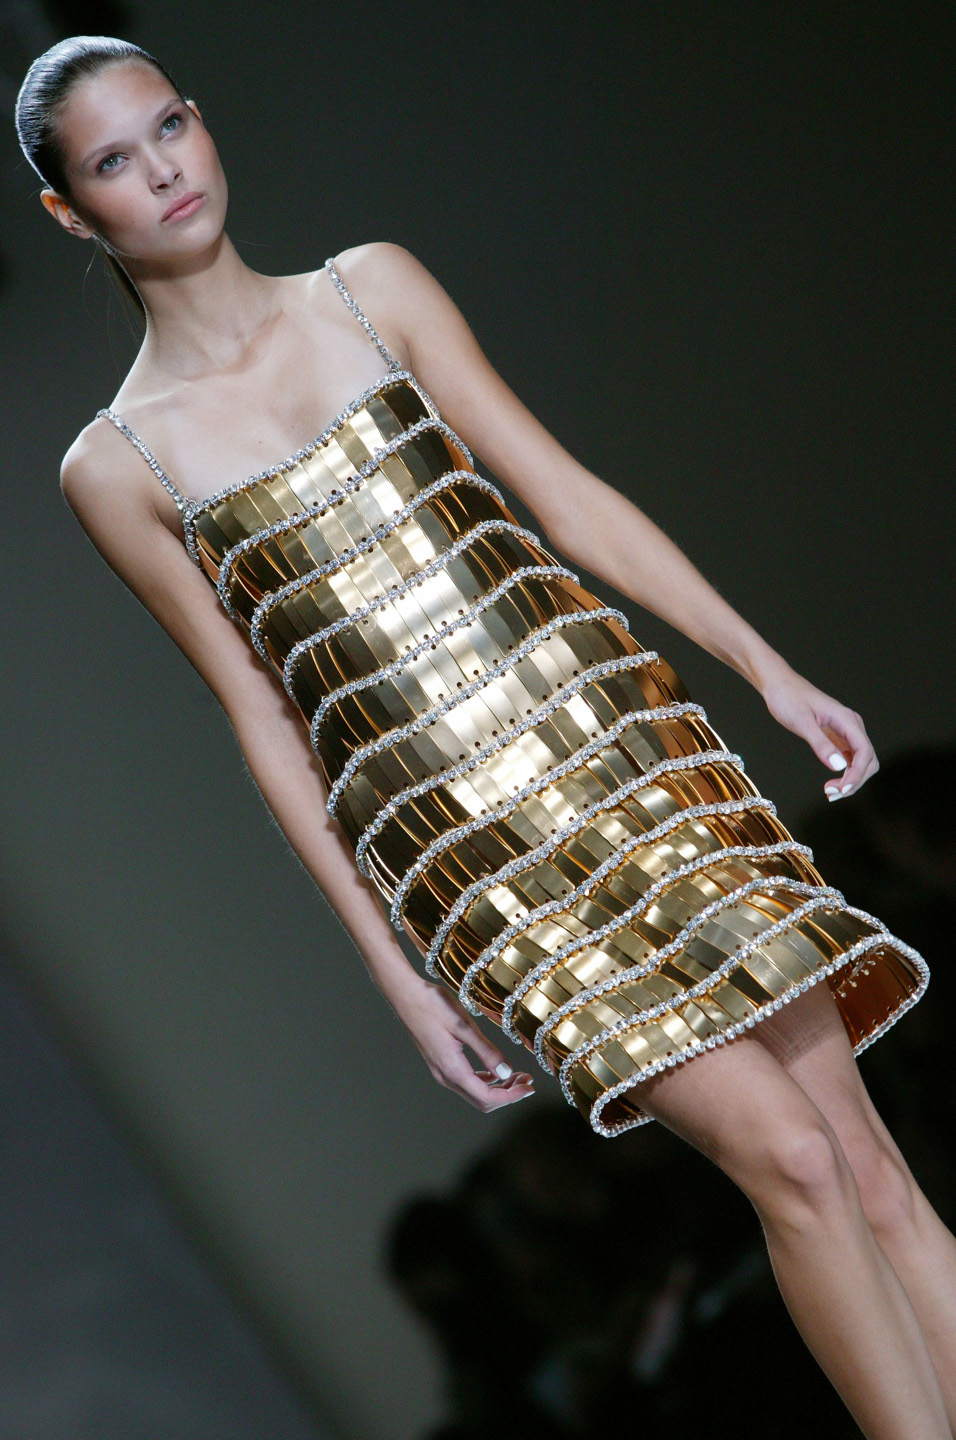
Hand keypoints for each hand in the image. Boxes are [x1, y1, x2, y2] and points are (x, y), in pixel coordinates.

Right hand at [391, 979, 535, 1111]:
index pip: (487, 1097)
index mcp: (452, 1069)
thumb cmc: (433, 1005)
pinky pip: (466, 1081)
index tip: (530, 1087)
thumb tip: (506, 1073)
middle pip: (481, 1100)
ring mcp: (441, 1071)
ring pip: (474, 1093)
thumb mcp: (464, 1025)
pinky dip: (485, 1080)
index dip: (511, 1096)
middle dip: (507, 1094)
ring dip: (498, 1088)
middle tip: (527, 1081)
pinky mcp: (440, 1063)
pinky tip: (495, 1068)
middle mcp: (445, 1076)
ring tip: (516, 1074)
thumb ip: (486, 1051)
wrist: (405, 995)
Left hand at [757, 664, 878, 801]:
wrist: (779, 685)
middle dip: (856, 780)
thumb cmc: (788, 699)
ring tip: (831, 792)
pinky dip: (846, 773)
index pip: (865, 751)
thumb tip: (839, 766)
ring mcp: (846, 732)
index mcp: (846, 719)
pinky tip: (833, 782)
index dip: (858, 774)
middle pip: (868, 760)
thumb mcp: (801, 722)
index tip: (842, 789)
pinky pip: (851, 759)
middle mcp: (852, 726)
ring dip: (852, 779)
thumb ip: (820, 744)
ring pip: (862, 762)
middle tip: (832, 794)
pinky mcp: (839, 737)